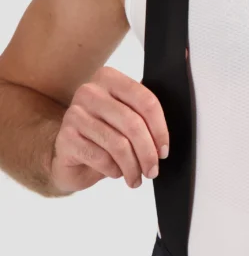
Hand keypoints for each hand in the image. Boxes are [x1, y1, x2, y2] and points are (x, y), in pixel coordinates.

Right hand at [50, 66, 169, 193]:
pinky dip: (114, 170)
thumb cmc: (105, 131)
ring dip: (133, 166)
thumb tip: (176, 100)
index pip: (146, 101)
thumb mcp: (127, 116)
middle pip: (133, 124)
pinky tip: (116, 172)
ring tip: (137, 178)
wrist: (69, 153)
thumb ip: (145, 112)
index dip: (160, 129)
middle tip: (153, 170)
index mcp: (110, 78)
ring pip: (118, 143)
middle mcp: (90, 91)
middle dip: (148, 152)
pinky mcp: (65, 138)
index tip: (164, 150)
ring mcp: (75, 113)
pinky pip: (100, 157)